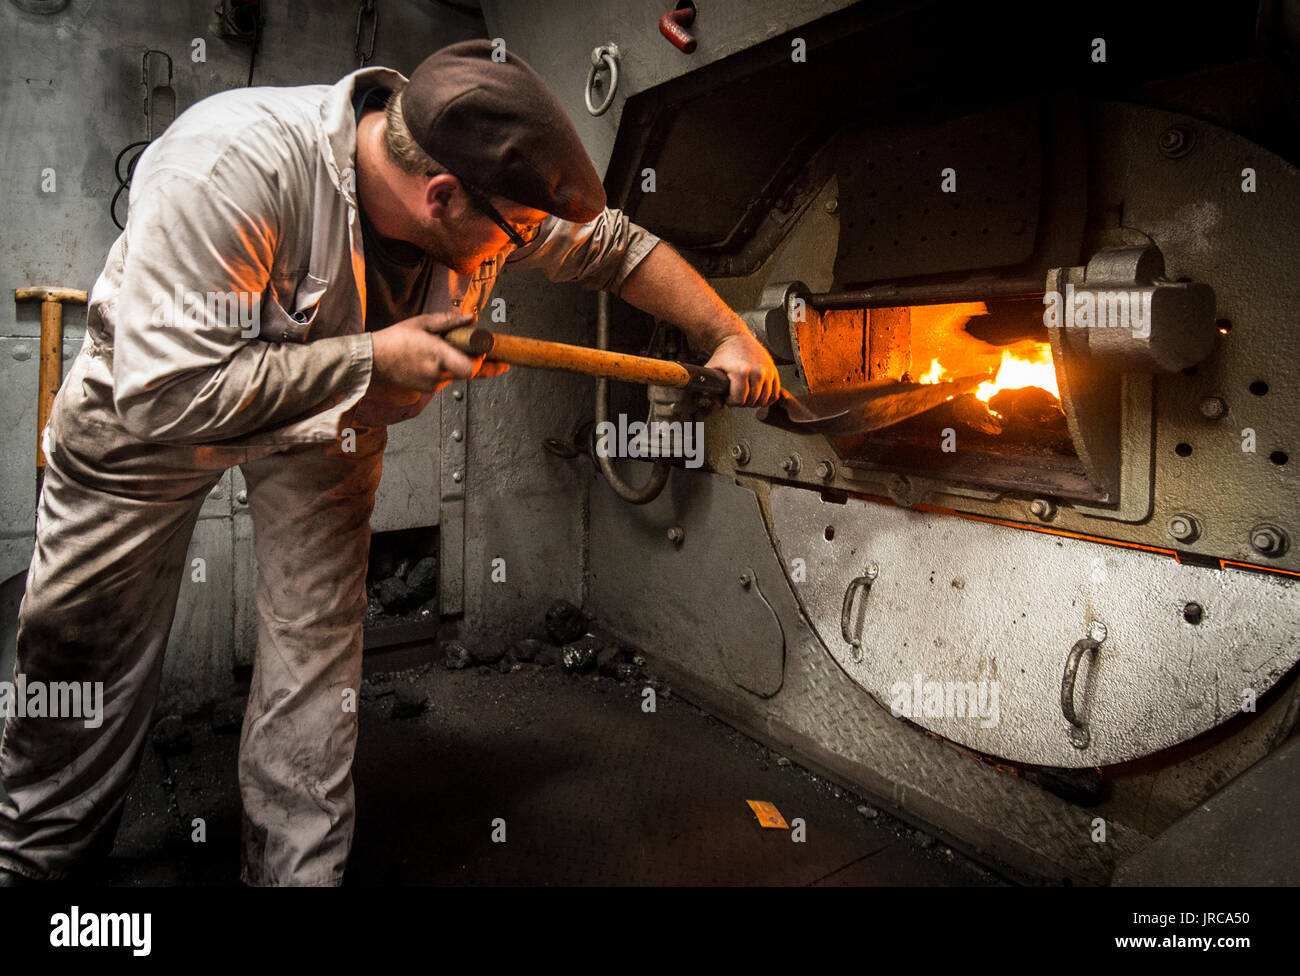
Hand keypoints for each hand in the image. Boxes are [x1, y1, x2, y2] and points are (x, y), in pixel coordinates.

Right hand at [370, 312, 510, 394]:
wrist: (373, 360)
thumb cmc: (396, 339)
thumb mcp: (422, 323)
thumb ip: (449, 321)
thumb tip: (471, 318)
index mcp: (437, 354)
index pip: (471, 368)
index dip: (482, 362)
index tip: (485, 351)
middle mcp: (437, 373)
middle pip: (469, 374)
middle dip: (479, 364)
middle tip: (493, 358)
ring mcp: (432, 384)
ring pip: (458, 377)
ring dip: (461, 365)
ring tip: (456, 352)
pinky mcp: (427, 389)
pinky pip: (445, 380)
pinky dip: (447, 370)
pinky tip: (437, 360)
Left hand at [704, 330, 779, 406]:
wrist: (737, 338)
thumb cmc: (725, 353)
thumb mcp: (712, 368)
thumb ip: (710, 388)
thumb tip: (718, 404)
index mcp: (741, 372)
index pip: (739, 400)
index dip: (731, 402)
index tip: (727, 396)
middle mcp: (757, 372)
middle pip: (751, 401)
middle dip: (742, 401)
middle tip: (735, 395)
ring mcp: (767, 372)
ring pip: (764, 400)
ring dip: (754, 401)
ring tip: (745, 394)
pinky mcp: (774, 371)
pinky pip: (774, 394)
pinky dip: (766, 398)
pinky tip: (757, 394)